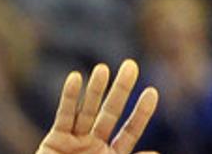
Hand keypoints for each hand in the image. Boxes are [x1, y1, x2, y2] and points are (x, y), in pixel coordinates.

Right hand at [36, 59, 158, 153]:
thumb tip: (156, 153)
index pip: (130, 129)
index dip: (141, 112)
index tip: (152, 91)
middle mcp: (95, 144)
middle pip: (111, 112)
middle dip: (121, 90)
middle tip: (131, 65)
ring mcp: (75, 140)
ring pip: (88, 110)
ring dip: (96, 88)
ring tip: (104, 68)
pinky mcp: (56, 138)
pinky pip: (64, 115)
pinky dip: (69, 97)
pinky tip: (74, 78)